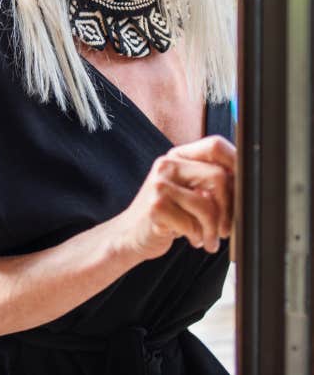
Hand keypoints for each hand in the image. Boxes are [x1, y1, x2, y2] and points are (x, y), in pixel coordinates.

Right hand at [115, 135, 235, 261]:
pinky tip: (190, 238)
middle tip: (224, 229)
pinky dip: (197, 237)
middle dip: (229, 210)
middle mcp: (167, 164)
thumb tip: (250, 184)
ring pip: (208, 203)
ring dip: (213, 229)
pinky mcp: (156, 206)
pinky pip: (193, 223)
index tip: (244, 191)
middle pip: (219, 177)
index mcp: (179, 156)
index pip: (216, 145)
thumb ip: (212, 181)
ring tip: (207, 238)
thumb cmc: (169, 214)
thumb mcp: (189, 191)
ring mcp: (159, 184)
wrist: (132, 234)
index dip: (237, 164)